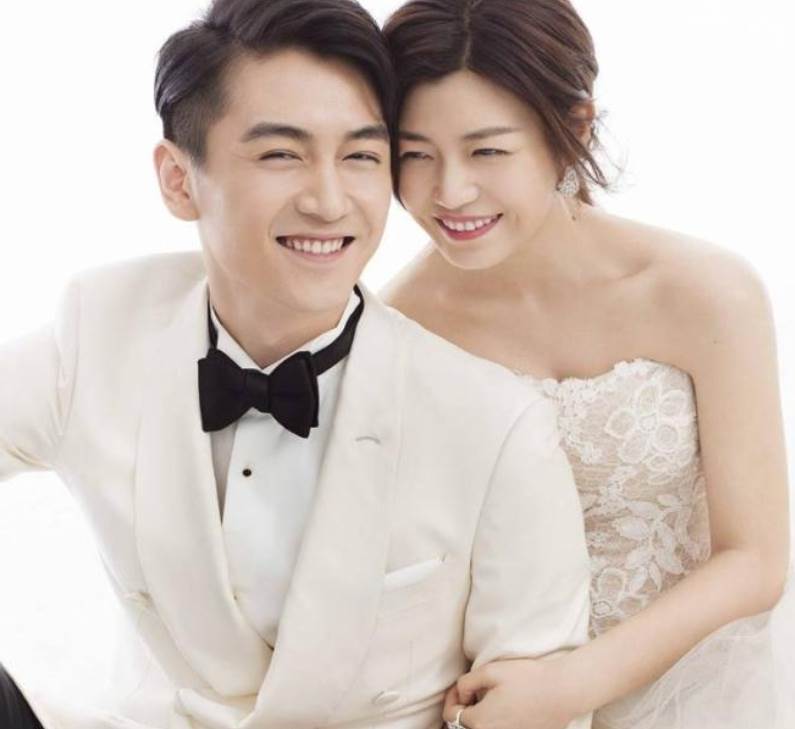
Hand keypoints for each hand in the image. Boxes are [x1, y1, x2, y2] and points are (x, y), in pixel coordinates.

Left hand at [442, 657, 584, 728]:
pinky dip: (494, 723)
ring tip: (486, 699)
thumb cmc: (526, 678)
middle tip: (472, 692)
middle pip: (464, 727)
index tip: (461, 687)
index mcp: (480, 722)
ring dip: (478, 718)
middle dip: (463, 710)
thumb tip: (461, 695)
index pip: (450, 716)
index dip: (452, 698)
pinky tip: (502, 708)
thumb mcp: (489, 671)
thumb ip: (466, 683)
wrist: (562, 692)